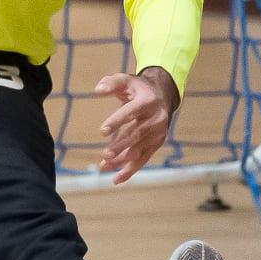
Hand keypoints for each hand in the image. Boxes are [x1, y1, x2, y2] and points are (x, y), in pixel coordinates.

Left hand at [95, 67, 179, 184]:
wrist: (162, 96)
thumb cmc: (138, 89)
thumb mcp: (126, 80)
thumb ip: (111, 83)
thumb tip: (98, 90)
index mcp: (148, 100)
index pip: (131, 112)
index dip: (117, 121)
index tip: (102, 131)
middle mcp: (157, 118)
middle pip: (137, 134)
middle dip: (121, 145)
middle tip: (105, 154)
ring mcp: (158, 132)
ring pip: (139, 149)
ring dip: (122, 160)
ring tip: (104, 166)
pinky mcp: (157, 143)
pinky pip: (143, 159)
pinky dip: (130, 170)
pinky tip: (116, 179)